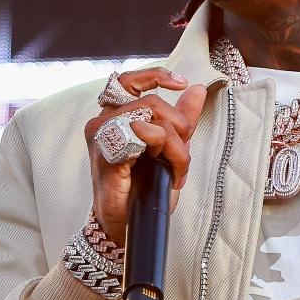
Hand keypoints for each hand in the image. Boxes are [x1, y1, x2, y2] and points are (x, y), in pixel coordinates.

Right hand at [83, 68, 206, 244]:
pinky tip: (167, 172)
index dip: (156, 76)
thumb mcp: (169, 148)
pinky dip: (168, 153)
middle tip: (183, 153)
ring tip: (176, 168)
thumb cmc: (142, 188)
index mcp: (115, 116)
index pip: (129, 80)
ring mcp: (103, 137)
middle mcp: (104, 122)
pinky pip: (146, 137)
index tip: (182, 83)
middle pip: (152, 103)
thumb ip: (181, 118)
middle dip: (179, 125)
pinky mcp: (108, 154)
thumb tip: (197, 90)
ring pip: (152, 119)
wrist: (126, 223)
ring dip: (175, 144)